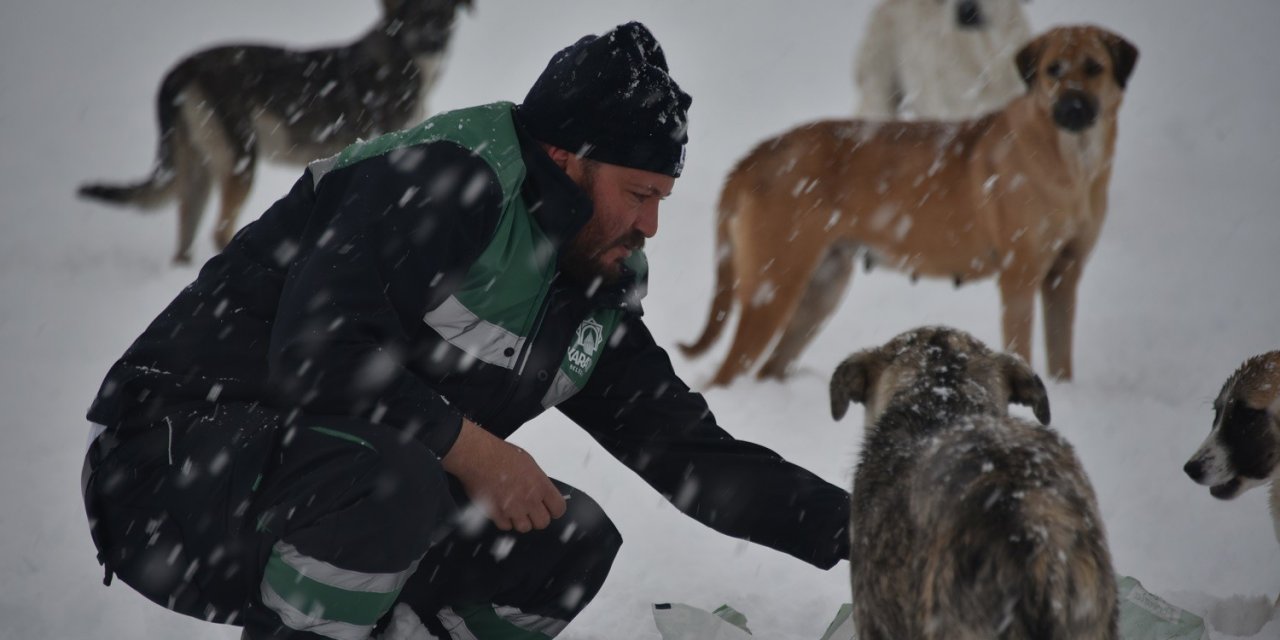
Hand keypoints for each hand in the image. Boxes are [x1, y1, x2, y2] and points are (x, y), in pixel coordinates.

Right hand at [442, 418, 566, 531]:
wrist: (477, 456)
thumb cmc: (500, 454)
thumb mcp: (529, 463)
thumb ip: (538, 481)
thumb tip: (542, 492)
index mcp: (540, 485)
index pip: (558, 509)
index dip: (554, 510)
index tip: (550, 509)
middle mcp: (528, 499)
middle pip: (543, 523)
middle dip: (537, 517)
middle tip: (531, 510)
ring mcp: (512, 509)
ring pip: (524, 528)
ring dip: (520, 520)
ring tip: (515, 509)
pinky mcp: (496, 514)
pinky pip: (505, 526)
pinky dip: (504, 520)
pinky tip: (502, 508)